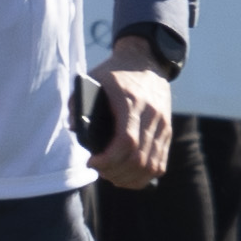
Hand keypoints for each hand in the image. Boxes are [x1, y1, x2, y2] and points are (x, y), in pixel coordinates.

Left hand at [89, 59, 173, 192]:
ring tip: (112, 177)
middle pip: (139, 158)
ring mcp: (163, 125)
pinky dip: (145, 175)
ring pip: (151, 165)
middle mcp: (152, 115)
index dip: (109, 160)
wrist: (147, 62)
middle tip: (99, 171)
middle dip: (116, 172)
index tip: (92, 162)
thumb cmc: (116, 72)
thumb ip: (78, 101)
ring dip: (130, 178)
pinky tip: (130, 177)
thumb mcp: (93, 78)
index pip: (126, 141)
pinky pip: (160, 163)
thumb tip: (73, 127)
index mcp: (132, 102)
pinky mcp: (167, 131)